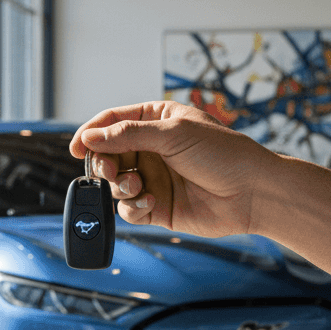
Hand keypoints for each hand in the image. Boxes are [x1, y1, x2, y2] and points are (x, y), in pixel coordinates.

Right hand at [70, 100, 274, 237]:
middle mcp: (152, 149)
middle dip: (104, 164)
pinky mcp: (158, 207)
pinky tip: (149, 202)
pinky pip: (129, 208)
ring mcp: (154, 178)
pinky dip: (132, 207)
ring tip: (136, 187)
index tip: (77, 147)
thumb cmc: (223, 154)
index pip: (112, 122)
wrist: (253, 193)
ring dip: (119, 186)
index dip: (91, 133)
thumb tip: (89, 136)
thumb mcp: (173, 133)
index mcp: (156, 120)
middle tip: (108, 171)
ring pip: (116, 183)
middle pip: (108, 154)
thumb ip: (127, 134)